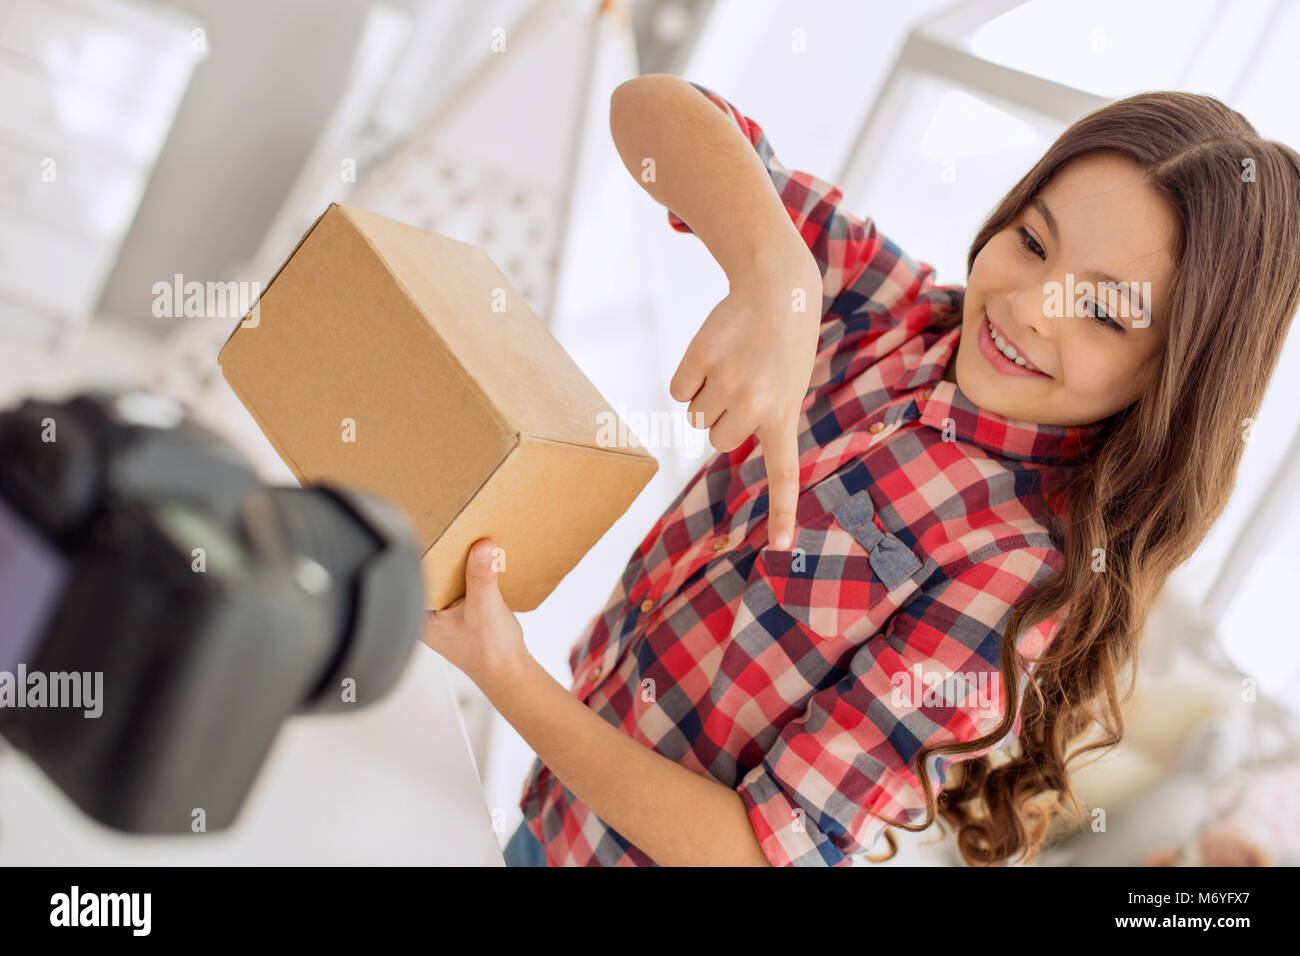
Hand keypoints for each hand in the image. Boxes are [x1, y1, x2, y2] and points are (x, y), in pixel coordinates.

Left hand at [421, 538, 528, 686]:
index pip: (412, 573)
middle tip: (452, 528)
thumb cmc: (490, 652)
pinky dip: (469, 570)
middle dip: (443, 552)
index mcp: (420, 614)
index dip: (422, 549)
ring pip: (446, 575)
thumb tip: (482, 547)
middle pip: (430, 570)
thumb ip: (482, 578)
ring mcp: (442, 610)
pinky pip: (460, 581)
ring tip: (467, 540)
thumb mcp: (485, 609)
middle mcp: (426, 612)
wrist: (509, 671)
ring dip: (458, 561)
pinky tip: (479, 561)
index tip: (433, 527)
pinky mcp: (458, 608)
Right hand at [669, 253, 821, 548]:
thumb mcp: (787, 387)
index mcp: (783, 417)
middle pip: (715, 439)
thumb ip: (760, 420)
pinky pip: (677, 392)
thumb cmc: (781, 346)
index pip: (783, 474)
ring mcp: (726, 383)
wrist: (777, 289)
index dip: (781, 513)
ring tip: (731, 365)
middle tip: (741, 386)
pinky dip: (687, 377)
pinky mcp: (700, 360)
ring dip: (704, 396)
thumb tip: (714, 436)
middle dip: (719, 419)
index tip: (781, 549)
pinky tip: (712, 353)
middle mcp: (755, 406)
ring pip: (694, 417)